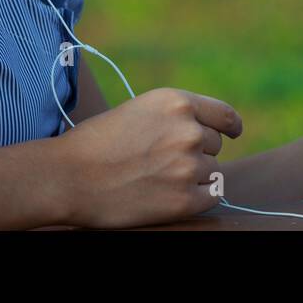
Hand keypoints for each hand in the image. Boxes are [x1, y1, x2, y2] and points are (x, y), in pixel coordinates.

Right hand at [55, 87, 243, 228]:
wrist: (70, 176)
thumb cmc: (97, 142)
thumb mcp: (139, 110)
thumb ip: (174, 117)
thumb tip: (206, 133)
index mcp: (176, 102)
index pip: (224, 115)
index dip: (230, 127)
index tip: (232, 133)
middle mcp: (188, 131)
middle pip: (214, 145)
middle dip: (195, 152)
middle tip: (161, 161)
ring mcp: (188, 166)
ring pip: (212, 171)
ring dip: (192, 176)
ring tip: (155, 177)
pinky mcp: (185, 200)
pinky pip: (211, 197)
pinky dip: (196, 198)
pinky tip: (169, 195)